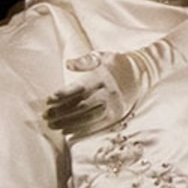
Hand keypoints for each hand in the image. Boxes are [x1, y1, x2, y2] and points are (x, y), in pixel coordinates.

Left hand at [44, 34, 182, 137]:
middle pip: (81, 106)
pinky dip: (82, 130)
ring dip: (68, 123)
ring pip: (88, 118)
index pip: (79, 88)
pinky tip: (68, 132)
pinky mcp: (117, 115)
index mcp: (103, 77)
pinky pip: (97, 125)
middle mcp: (109, 92)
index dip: (63, 95)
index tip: (48, 100)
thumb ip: (84, 61)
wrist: (142, 73)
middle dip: (61, 112)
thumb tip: (68, 64)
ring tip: (52, 125)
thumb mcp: (102, 56)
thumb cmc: (117, 63)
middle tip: (45, 116)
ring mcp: (114, 106)